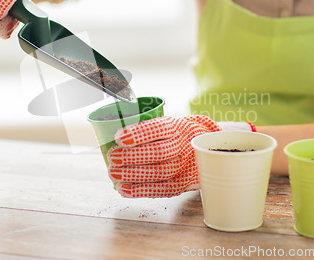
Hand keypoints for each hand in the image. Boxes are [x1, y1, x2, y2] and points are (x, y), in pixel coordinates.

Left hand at [107, 115, 221, 197]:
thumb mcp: (165, 123)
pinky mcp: (183, 183)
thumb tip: (108, 133)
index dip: (138, 134)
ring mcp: (184, 166)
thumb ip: (144, 129)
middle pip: (158, 152)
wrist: (205, 147)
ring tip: (113, 173)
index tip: (119, 138)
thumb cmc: (174, 135)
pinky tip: (124, 189)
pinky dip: (141, 191)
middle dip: (132, 156)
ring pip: (159, 172)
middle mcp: (182, 146)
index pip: (157, 129)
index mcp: (175, 127)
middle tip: (113, 157)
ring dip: (133, 175)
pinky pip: (162, 189)